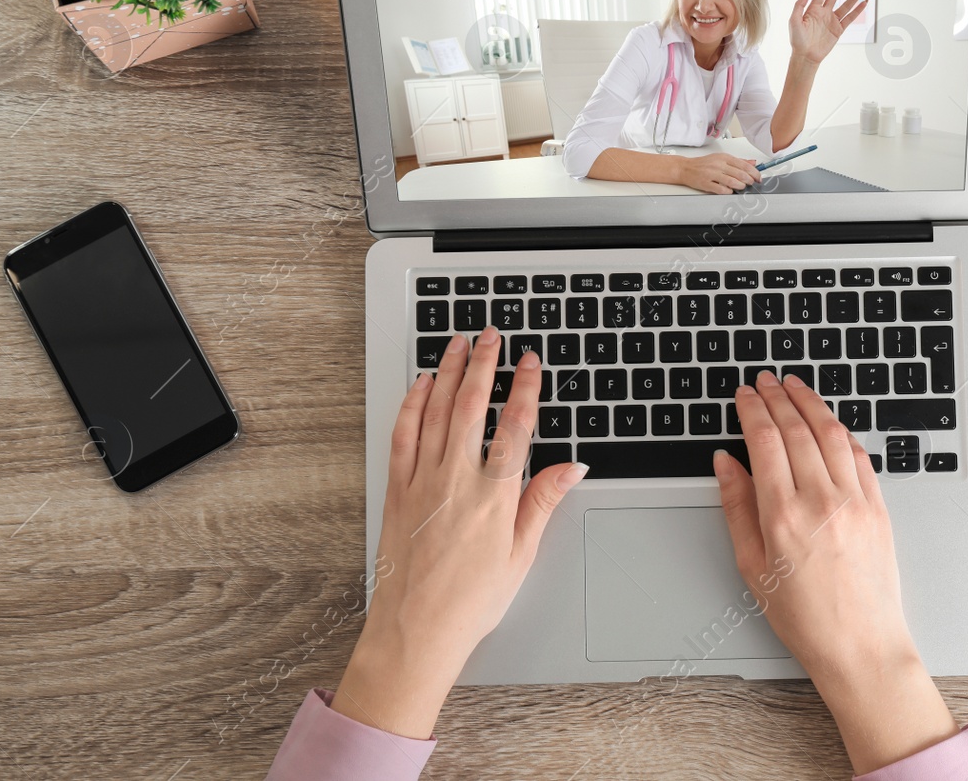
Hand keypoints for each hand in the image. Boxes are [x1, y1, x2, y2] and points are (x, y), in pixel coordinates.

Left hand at [333, 328, 586, 737]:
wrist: (416, 630)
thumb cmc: (470, 601)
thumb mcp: (521, 554)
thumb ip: (543, 501)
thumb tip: (571, 466)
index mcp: (494, 496)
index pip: (516, 426)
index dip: (526, 388)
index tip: (531, 363)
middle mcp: (456, 481)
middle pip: (472, 406)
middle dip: (484, 364)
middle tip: (492, 335)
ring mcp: (422, 482)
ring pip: (436, 411)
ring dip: (448, 372)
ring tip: (458, 344)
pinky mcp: (397, 490)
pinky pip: (404, 435)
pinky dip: (412, 404)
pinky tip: (419, 385)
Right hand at [680, 153, 760, 193]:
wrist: (686, 168)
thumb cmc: (703, 164)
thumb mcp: (721, 158)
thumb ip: (738, 161)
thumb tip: (753, 162)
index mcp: (724, 157)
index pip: (744, 165)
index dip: (754, 172)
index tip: (758, 177)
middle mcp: (719, 165)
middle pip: (740, 174)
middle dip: (749, 180)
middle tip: (752, 183)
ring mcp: (712, 174)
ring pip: (732, 182)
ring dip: (740, 186)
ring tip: (742, 187)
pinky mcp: (706, 183)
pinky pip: (721, 189)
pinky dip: (728, 191)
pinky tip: (730, 191)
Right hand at [713, 372, 957, 773]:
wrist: (861, 646)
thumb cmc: (805, 617)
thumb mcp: (752, 565)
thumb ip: (736, 507)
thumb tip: (725, 463)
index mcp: (783, 516)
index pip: (764, 441)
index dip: (752, 409)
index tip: (744, 394)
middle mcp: (821, 501)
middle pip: (797, 429)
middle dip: (778, 397)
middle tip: (766, 380)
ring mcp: (855, 501)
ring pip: (831, 433)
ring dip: (811, 403)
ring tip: (795, 386)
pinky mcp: (879, 507)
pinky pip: (859, 455)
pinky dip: (841, 431)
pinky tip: (829, 422)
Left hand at [788, 0, 868, 64]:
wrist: (805, 56)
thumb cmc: (797, 40)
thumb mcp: (793, 21)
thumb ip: (799, 5)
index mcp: (813, 8)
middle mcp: (824, 12)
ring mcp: (832, 20)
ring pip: (846, 4)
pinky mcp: (839, 29)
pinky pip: (850, 18)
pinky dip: (858, 10)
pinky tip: (865, 2)